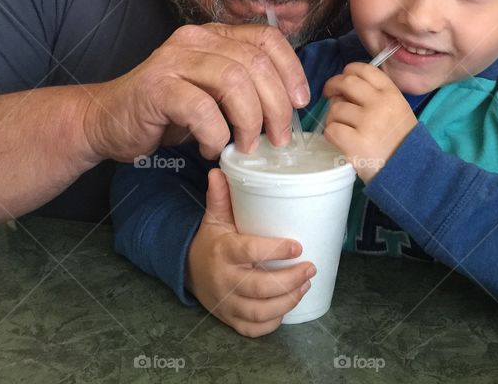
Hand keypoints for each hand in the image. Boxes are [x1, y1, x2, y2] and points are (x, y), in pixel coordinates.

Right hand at [82, 23, 308, 162]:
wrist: (108, 121)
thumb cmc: (167, 112)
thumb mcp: (213, 94)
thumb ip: (245, 88)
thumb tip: (289, 108)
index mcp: (214, 36)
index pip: (266, 39)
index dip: (291, 70)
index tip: (299, 103)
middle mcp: (196, 40)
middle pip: (255, 63)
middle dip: (276, 105)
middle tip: (278, 139)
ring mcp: (174, 61)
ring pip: (234, 81)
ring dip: (249, 121)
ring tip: (246, 146)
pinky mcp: (156, 88)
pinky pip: (201, 109)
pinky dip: (215, 134)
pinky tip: (211, 147)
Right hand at [186, 169, 315, 336]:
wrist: (187, 270)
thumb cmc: (210, 241)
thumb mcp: (214, 218)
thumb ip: (220, 196)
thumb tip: (221, 169)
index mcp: (224, 252)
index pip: (250, 253)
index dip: (275, 252)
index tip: (298, 246)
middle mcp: (224, 280)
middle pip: (260, 287)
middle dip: (291, 280)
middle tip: (310, 269)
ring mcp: (226, 303)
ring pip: (260, 311)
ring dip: (287, 301)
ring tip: (304, 286)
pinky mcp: (229, 319)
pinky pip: (253, 329)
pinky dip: (272, 323)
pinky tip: (286, 308)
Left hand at [321, 62, 416, 182]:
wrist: (409, 171)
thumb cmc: (402, 142)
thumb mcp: (398, 110)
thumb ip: (377, 96)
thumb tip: (346, 88)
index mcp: (391, 94)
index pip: (365, 69)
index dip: (349, 71)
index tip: (344, 78)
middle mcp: (379, 103)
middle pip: (346, 82)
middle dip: (332, 86)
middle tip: (329, 94)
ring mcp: (367, 122)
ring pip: (335, 108)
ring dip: (333, 116)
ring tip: (342, 127)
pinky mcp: (355, 142)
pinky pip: (331, 129)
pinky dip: (331, 134)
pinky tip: (340, 140)